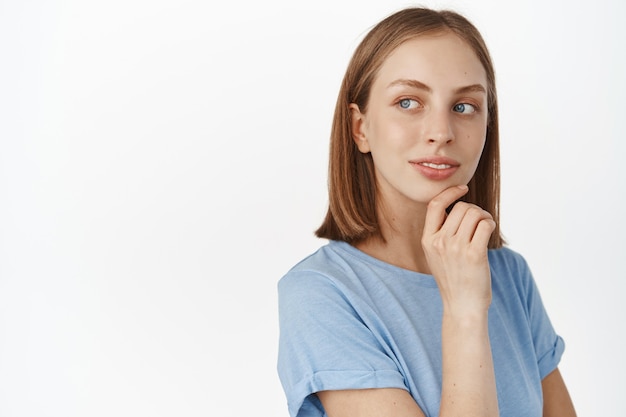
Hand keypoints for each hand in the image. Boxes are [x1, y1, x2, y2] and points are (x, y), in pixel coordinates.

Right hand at [422, 185, 495, 316]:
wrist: (462, 307)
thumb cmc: (454, 280)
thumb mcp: (437, 256)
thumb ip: (442, 233)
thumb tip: (461, 207)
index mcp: (427, 240)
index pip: (434, 205)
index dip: (449, 193)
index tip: (462, 189)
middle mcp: (439, 242)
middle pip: (461, 208)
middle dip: (474, 210)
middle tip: (480, 222)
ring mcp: (456, 248)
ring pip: (474, 213)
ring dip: (484, 216)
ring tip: (485, 228)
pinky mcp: (474, 254)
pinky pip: (485, 224)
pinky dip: (490, 224)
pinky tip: (489, 232)